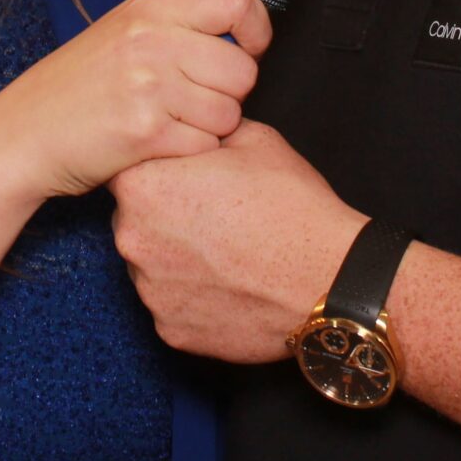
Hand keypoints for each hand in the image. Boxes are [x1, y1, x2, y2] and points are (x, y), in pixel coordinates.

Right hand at [0, 0, 271, 202]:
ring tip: (170, 122)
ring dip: (210, 127)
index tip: (248, 50)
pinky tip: (157, 144)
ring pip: (230, 112)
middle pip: (243, 69)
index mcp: (148, 8)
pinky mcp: (145, 130)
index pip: (236, 0)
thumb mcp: (122, 34)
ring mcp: (148, 85)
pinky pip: (205, 145)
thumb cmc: (75, 90)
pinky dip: (189, 152)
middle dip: (230, 94)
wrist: (21, 136)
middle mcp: (151, 40)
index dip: (256, 29)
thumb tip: (241, 32)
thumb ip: (176, 26)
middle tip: (195, 101)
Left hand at [109, 121, 365, 362]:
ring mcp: (149, 290)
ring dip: (177, 257)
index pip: (131, 168)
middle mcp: (132, 239)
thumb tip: (198, 129)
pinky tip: (230, 285)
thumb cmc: (292, 206)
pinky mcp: (169, 330)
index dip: (163, 169)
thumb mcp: (252, 139)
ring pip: (152, 264)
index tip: (192, 177)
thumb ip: (206, 132)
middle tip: (214, 216)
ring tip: (227, 253)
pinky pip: (171, 304)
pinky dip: (193, 296)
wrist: (329, 281)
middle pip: (135, 218)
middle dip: (166, 214)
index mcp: (143, 185)